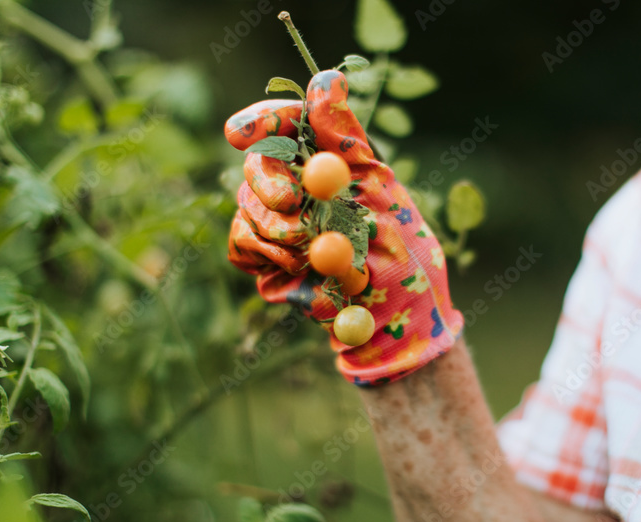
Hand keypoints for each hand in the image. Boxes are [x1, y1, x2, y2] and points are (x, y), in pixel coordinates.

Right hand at [224, 70, 462, 385]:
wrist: (394, 323)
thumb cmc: (402, 255)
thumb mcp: (381, 191)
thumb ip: (345, 138)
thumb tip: (325, 79)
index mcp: (329, 158)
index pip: (286, 123)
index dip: (259, 121)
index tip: (239, 133)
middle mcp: (297, 183)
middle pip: (257, 164)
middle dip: (271, 185)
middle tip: (293, 205)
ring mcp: (275, 220)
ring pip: (247, 208)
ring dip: (284, 235)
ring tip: (329, 259)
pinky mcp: (262, 257)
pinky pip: (242, 245)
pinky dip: (270, 259)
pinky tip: (305, 273)